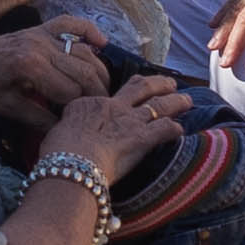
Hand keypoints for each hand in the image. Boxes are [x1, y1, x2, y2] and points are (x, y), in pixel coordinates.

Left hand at [0, 27, 110, 131]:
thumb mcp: (7, 109)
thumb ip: (39, 119)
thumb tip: (66, 132)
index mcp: (31, 67)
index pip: (72, 91)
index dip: (82, 109)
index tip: (88, 122)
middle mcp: (39, 46)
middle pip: (84, 71)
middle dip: (96, 92)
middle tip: (102, 110)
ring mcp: (39, 34)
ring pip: (82, 51)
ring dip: (97, 70)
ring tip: (101, 91)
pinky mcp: (36, 29)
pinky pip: (68, 24)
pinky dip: (87, 30)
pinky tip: (102, 42)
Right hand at [40, 81, 188, 192]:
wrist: (71, 162)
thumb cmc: (58, 153)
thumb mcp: (57, 133)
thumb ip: (69, 130)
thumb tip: (65, 137)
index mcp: (91, 105)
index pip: (111, 96)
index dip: (125, 95)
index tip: (132, 95)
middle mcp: (114, 108)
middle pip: (141, 88)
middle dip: (158, 84)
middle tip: (170, 83)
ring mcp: (130, 122)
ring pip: (159, 106)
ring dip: (175, 102)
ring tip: (187, 100)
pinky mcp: (142, 138)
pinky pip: (165, 129)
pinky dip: (175, 129)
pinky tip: (181, 130)